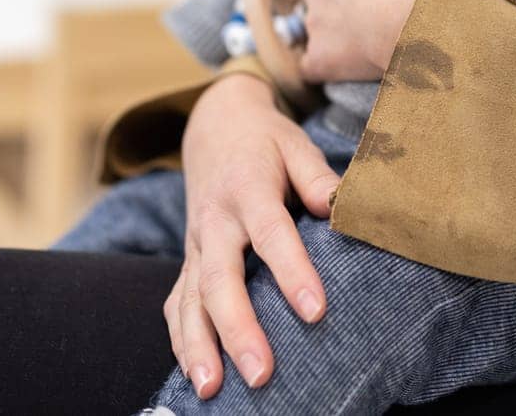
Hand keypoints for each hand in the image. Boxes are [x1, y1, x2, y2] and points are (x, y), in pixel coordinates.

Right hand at [165, 73, 340, 398]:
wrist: (215, 126)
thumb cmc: (267, 142)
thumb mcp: (296, 144)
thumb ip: (318, 176)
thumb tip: (340, 208)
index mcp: (247, 189)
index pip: (271, 234)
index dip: (292, 272)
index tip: (316, 311)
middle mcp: (214, 222)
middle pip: (219, 279)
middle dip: (238, 329)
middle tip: (261, 372)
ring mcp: (195, 245)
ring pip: (189, 300)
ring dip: (199, 346)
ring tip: (212, 390)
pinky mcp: (186, 261)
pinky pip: (176, 305)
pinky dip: (181, 342)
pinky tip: (198, 378)